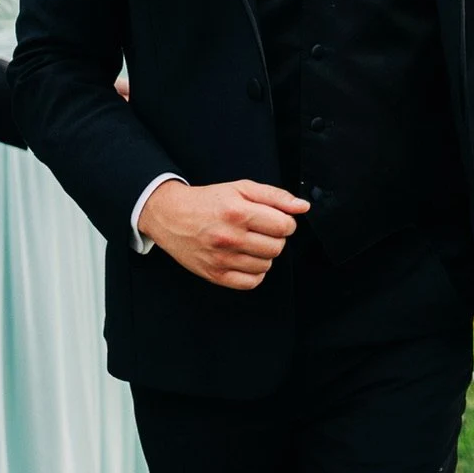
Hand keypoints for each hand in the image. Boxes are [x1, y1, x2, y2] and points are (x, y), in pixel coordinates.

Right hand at [138, 177, 308, 288]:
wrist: (170, 215)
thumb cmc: (207, 201)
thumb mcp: (241, 189)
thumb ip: (276, 196)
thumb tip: (302, 207)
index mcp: (238, 212)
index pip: (285, 227)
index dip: (286, 223)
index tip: (276, 220)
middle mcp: (229, 237)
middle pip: (277, 247)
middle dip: (275, 238)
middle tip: (260, 230)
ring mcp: (221, 259)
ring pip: (266, 265)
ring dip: (264, 255)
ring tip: (249, 243)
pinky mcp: (215, 275)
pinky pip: (251, 283)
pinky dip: (254, 273)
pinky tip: (245, 258)